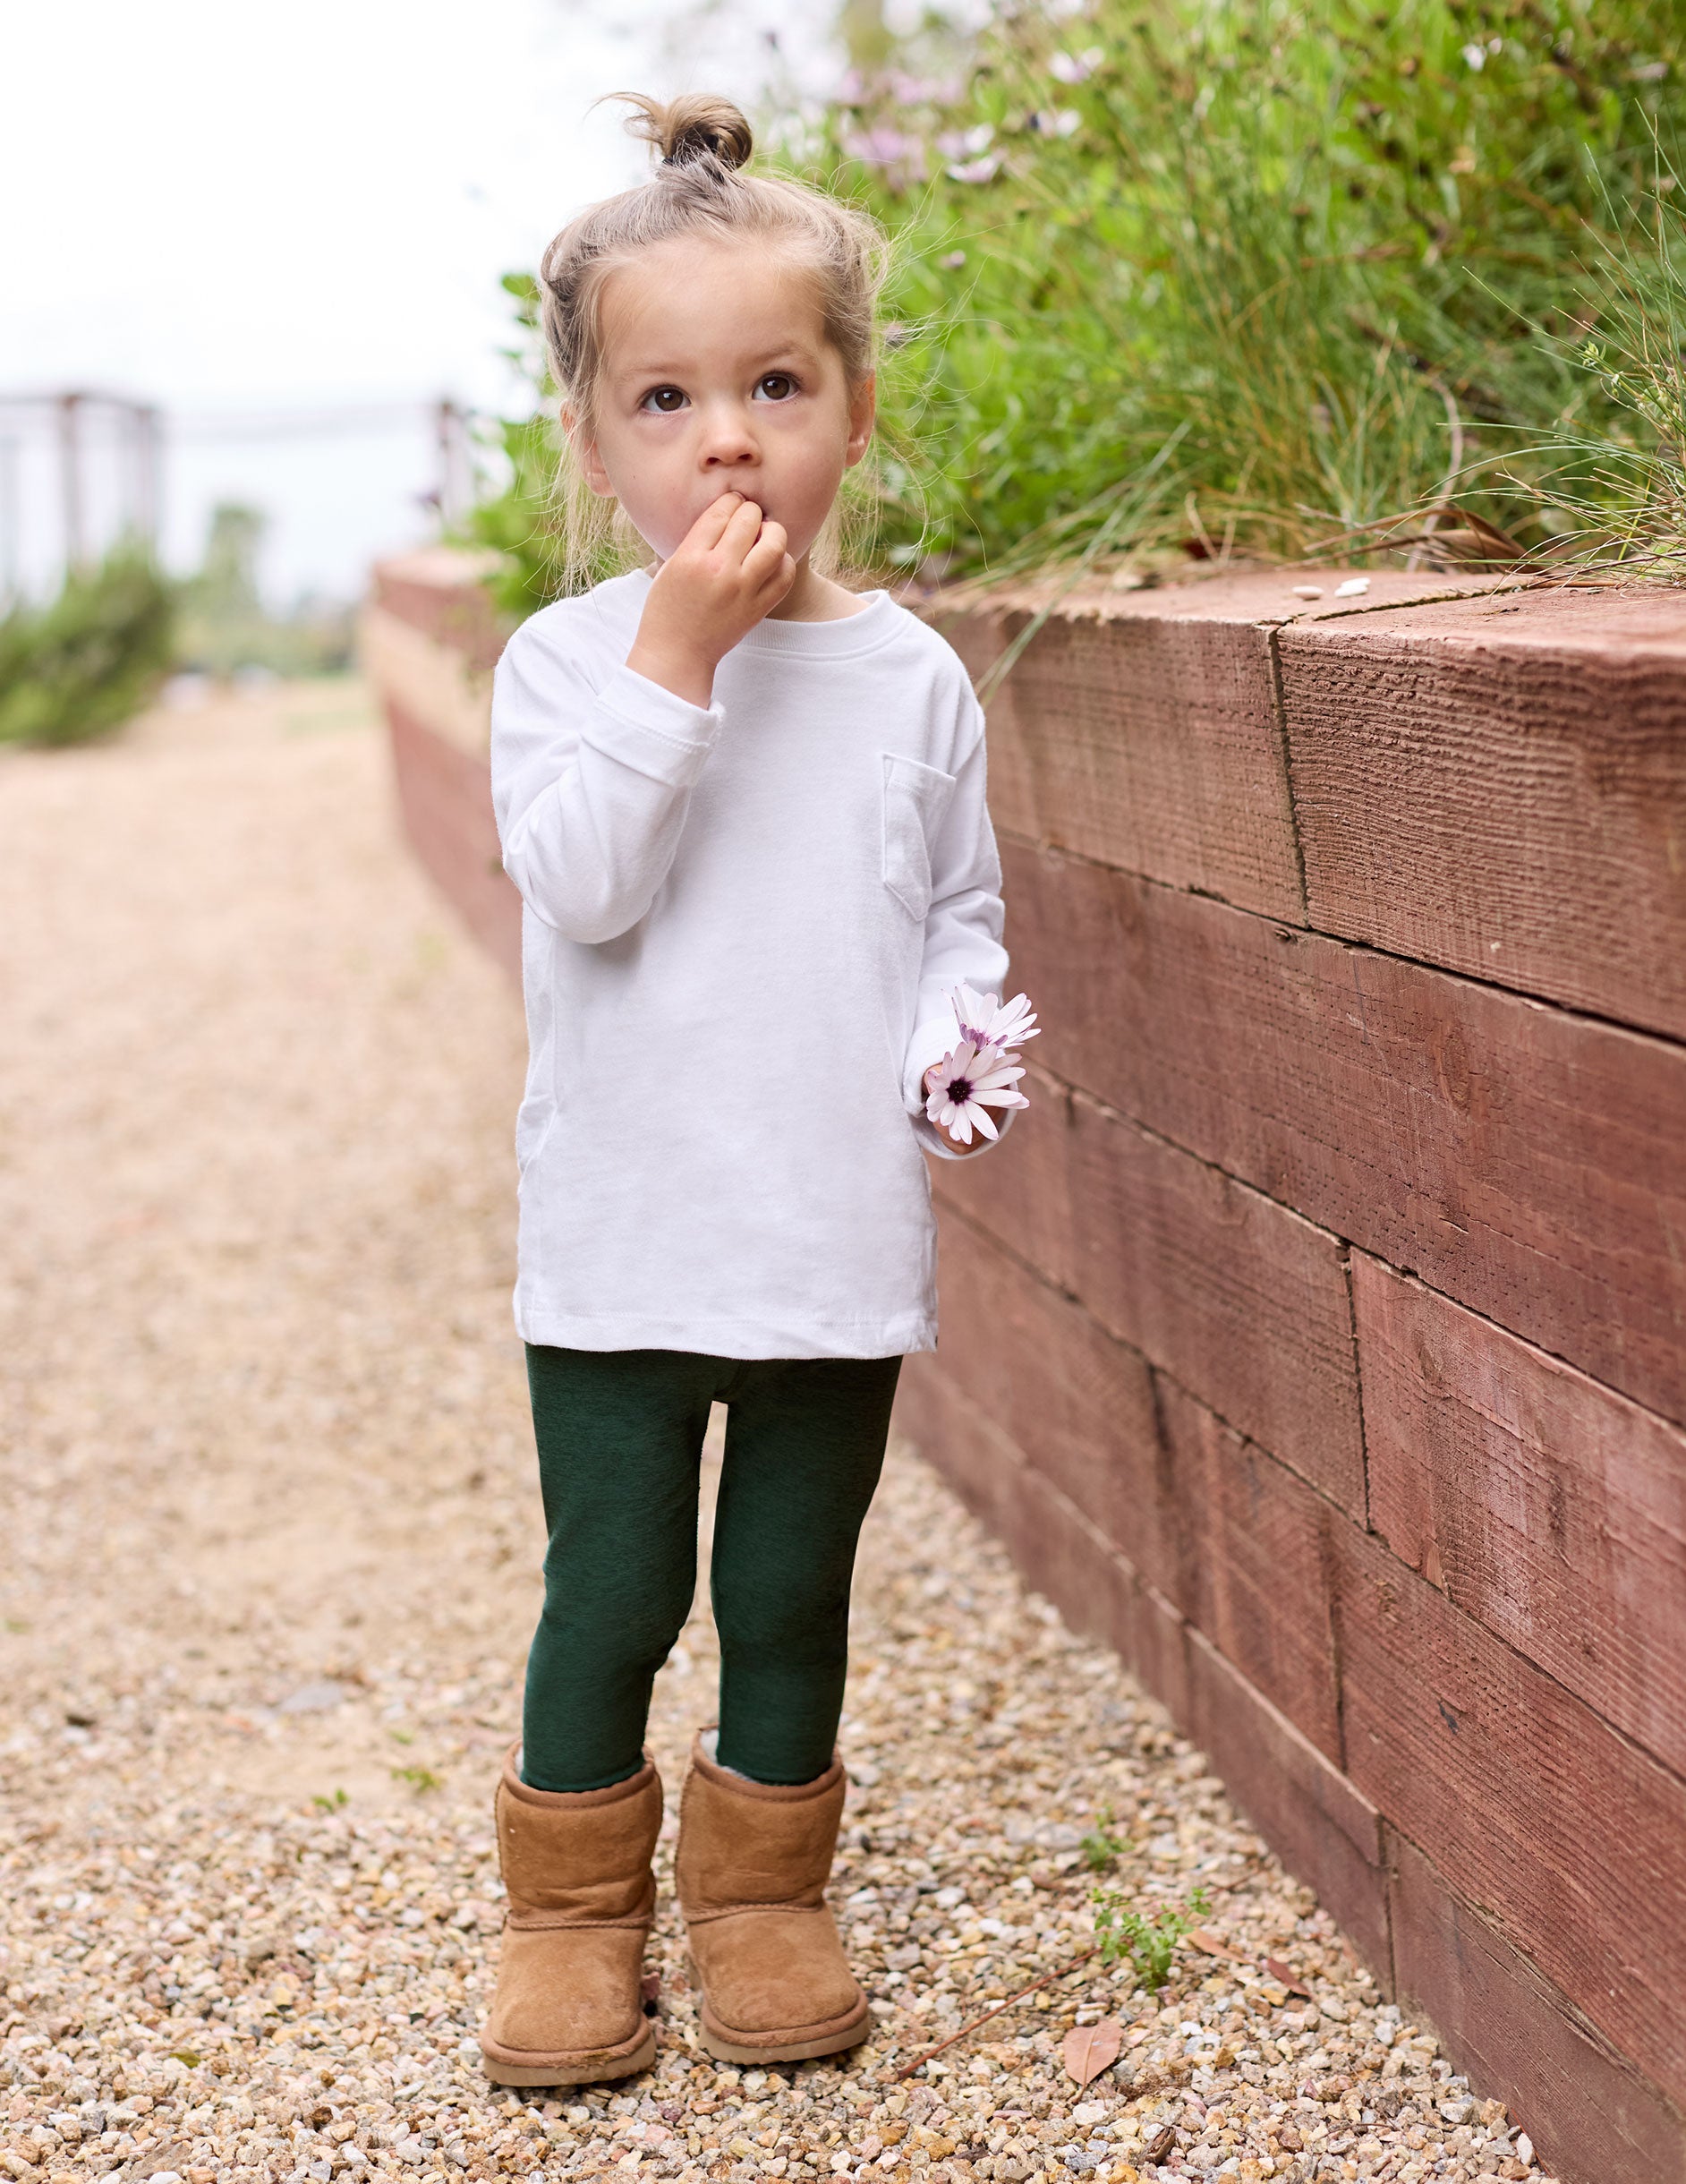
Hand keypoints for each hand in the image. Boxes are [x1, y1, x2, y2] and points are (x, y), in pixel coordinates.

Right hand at [626, 492, 795, 705]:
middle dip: (751, 512)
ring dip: (773, 532)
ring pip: (775, 543)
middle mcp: (720, 570)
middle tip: (748, 520)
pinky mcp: (758, 609)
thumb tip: (725, 511)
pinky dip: (783, 561)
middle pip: (750, 519)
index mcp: (692, 556)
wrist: (677, 653)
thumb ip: (696, 538)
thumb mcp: (670, 565)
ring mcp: (742, 591)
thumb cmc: (668, 607)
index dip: (731, 501)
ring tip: (764, 537)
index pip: (722, 510)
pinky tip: (771, 562)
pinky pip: (785, 574)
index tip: (732, 504)